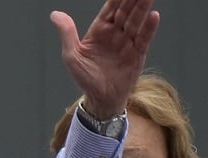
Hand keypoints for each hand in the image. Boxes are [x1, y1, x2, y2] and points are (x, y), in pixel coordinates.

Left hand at [51, 0, 160, 118]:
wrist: (100, 99)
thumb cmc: (85, 77)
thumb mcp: (72, 55)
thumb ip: (67, 33)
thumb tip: (55, 14)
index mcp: (100, 30)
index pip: (110, 8)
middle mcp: (116, 33)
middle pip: (126, 11)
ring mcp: (128, 42)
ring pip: (136, 21)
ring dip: (142, 7)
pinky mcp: (137, 54)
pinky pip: (143, 38)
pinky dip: (149, 28)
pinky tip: (153, 16)